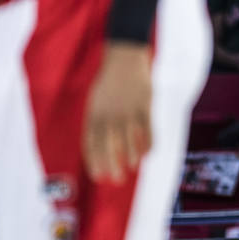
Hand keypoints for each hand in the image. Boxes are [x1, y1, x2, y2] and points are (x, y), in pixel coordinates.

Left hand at [82, 42, 152, 183]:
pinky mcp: (144, 106)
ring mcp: (127, 111)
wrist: (124, 59)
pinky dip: (147, 143)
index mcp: (94, 113)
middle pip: (108, 145)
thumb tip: (101, 145)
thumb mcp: (96, 100)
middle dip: (111, 165)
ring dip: (130, 156)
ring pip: (128, 140)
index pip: (91, 143)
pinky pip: (147, 130)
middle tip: (116, 180)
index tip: (98, 176)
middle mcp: (109, 114)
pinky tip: (147, 153)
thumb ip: (97, 121)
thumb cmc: (109, 82)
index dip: (94, 161)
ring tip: (132, 167)